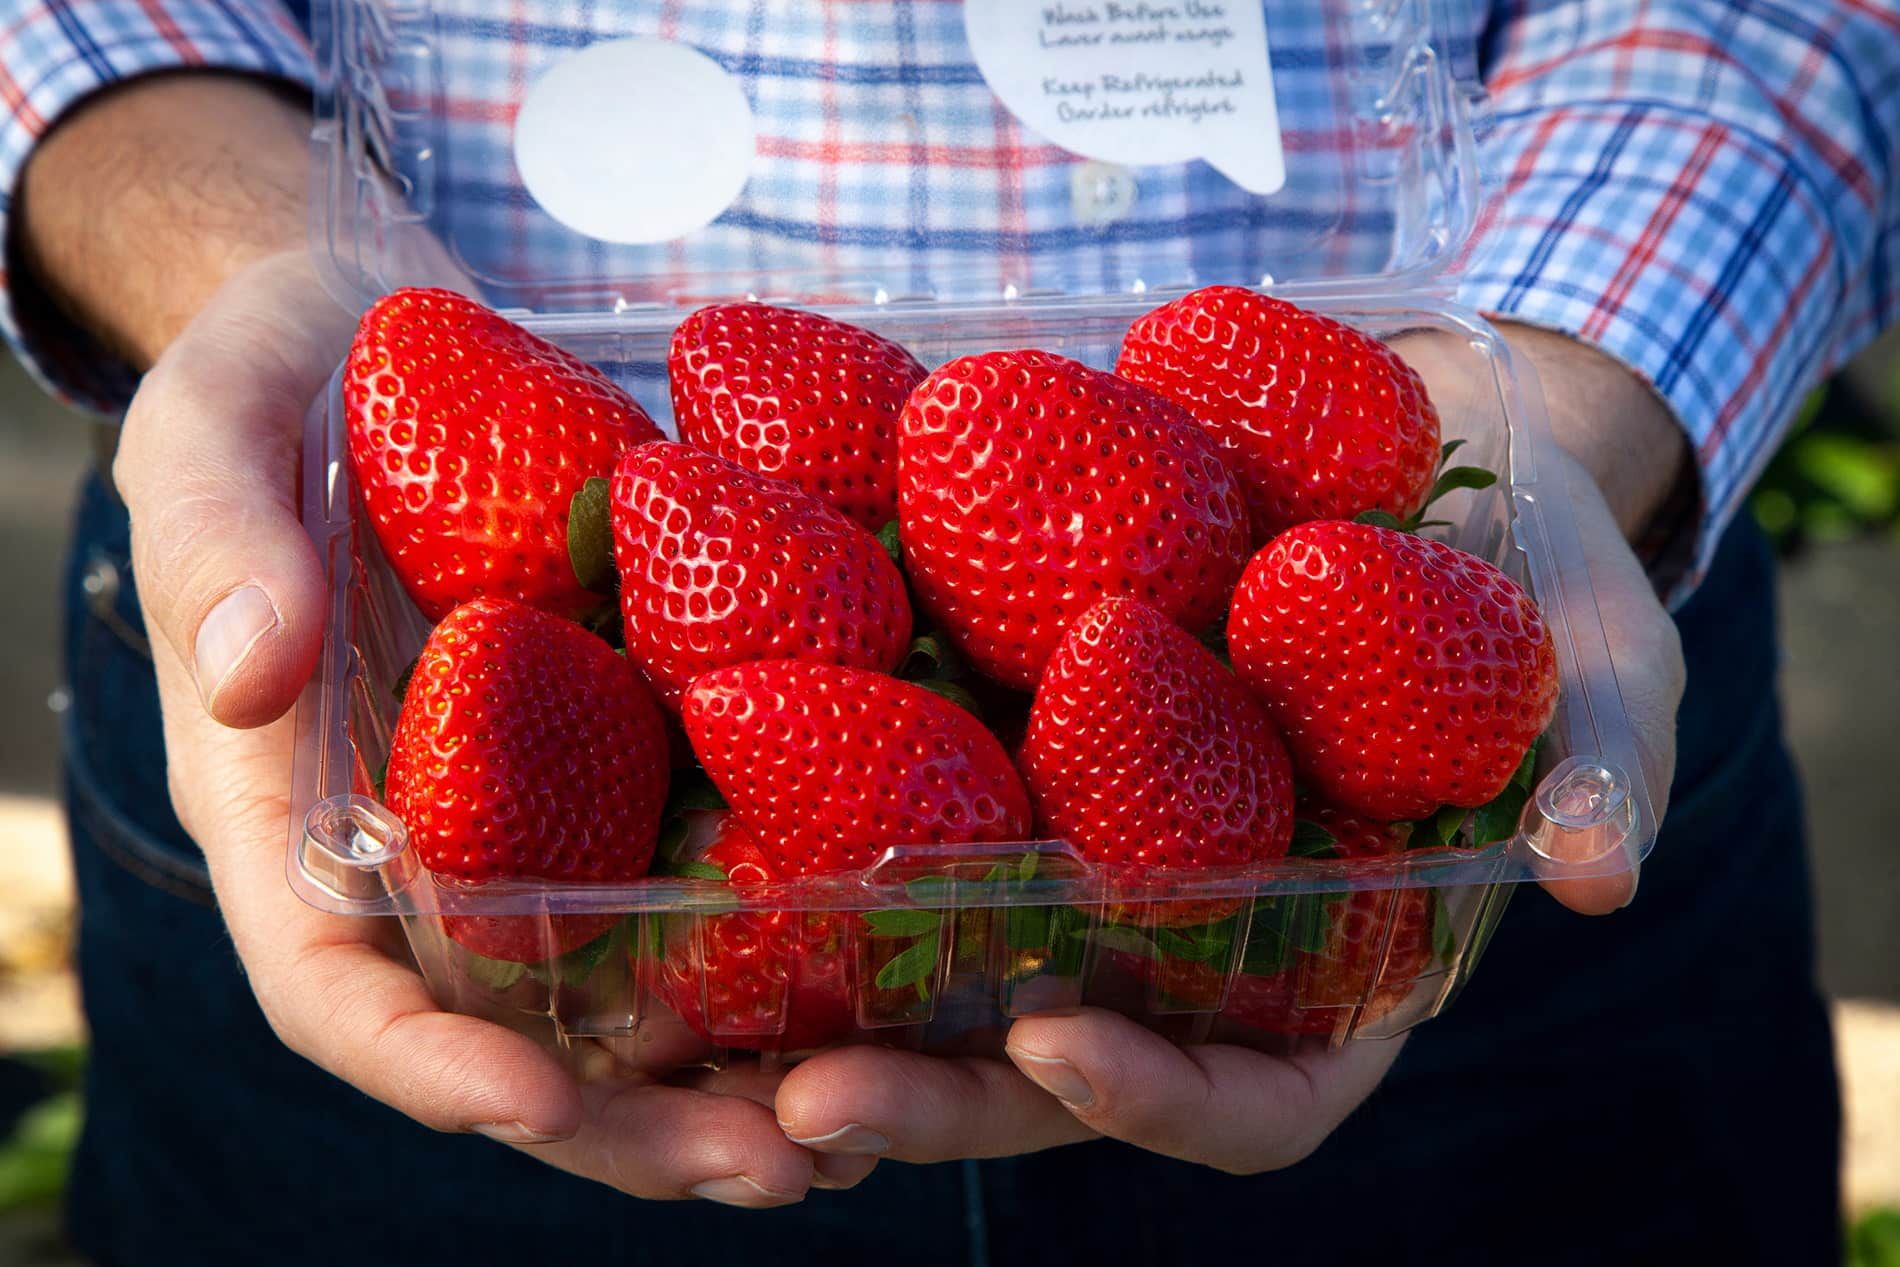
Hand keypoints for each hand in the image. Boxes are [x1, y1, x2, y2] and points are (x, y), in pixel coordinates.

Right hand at [116, 251, 871, 1204]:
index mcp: (295, 817)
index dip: (429, 1064)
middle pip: (516, 1039)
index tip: (537, 1100)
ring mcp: (537, 817)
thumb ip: (215, 541)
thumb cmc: (274, 384)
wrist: (384, 341)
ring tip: (861, 1131)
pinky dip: (779, 951)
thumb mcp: (212, 430)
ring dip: (733, 1080)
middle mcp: (427, 852)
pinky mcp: (629, 759)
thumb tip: (246, 673)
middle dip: (633, 1127)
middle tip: (777, 1166)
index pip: (338, 989)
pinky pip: (699, 876)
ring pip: (626, 997)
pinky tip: (890, 984)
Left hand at [777, 325, 1687, 1171]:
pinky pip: (907, 809)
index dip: (1158, 1102)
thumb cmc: (1532, 579)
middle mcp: (1191, 942)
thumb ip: (1598, 757)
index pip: (1250, 1100)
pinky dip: (814, 823)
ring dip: (830, 1000)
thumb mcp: (1597, 657)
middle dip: (935, 1094)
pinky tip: (712, 794)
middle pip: (1051, 1065)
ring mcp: (1090, 852)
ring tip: (703, 999)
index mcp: (1333, 972)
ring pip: (948, 966)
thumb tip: (1599, 871)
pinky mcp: (1012, 751)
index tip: (1059, 1045)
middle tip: (808, 1100)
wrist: (1419, 447)